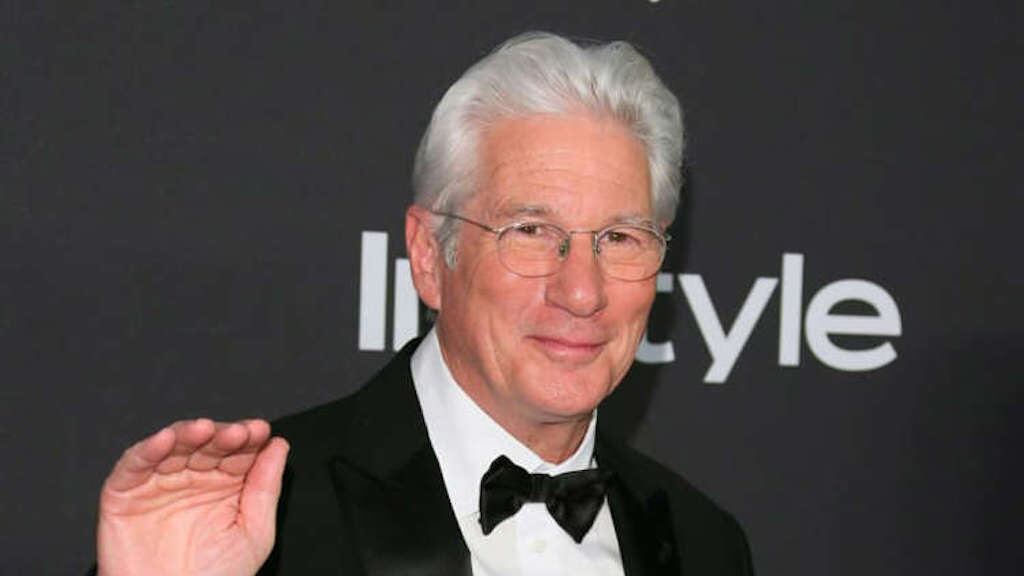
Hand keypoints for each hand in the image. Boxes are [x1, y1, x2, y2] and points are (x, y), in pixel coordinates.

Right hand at [97, 418, 288, 575]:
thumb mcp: (254, 532)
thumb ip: (266, 487)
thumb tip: (279, 445)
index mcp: (224, 484)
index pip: (237, 451)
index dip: (248, 437)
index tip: (259, 431)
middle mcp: (192, 479)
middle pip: (206, 444)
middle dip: (221, 435)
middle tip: (238, 434)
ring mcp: (158, 484)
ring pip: (171, 447)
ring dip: (187, 434)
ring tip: (205, 430)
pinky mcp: (123, 494)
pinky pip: (133, 465)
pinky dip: (147, 450)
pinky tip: (166, 440)